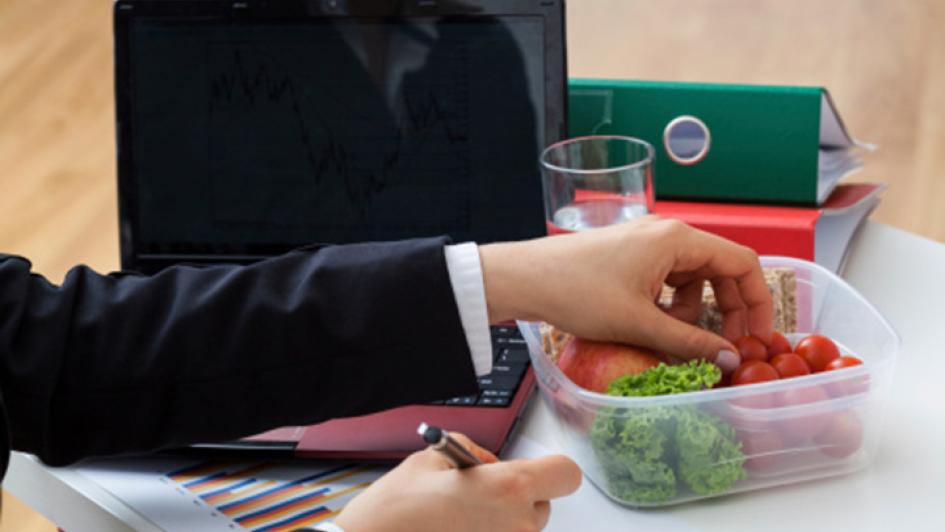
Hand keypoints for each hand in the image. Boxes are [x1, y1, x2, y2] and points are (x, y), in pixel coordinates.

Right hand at [333, 433, 580, 531]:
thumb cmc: (395, 511)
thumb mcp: (432, 458)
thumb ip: (473, 452)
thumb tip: (488, 463)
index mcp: (509, 488)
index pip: (566, 474)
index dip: (551, 468)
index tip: (536, 469)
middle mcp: (518, 526)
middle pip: (543, 505)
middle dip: (518, 497)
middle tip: (478, 496)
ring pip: (524, 530)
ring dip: (503, 522)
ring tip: (462, 518)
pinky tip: (459, 531)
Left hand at [479, 217, 772, 371]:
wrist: (524, 279)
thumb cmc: (578, 293)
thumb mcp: (640, 323)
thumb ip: (690, 342)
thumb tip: (729, 360)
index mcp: (677, 239)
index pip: (741, 263)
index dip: (757, 301)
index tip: (759, 336)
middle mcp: (666, 234)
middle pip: (719, 270)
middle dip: (727, 310)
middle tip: (727, 348)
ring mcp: (646, 244)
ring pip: (691, 278)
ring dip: (694, 311)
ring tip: (676, 339)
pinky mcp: (629, 257)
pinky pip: (666, 280)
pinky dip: (669, 305)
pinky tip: (653, 327)